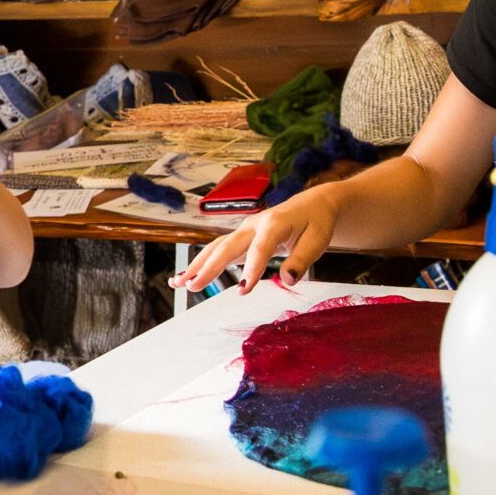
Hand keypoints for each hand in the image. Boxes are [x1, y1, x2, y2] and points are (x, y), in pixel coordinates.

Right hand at [170, 186, 351, 294]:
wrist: (313, 204)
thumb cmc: (316, 222)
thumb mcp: (318, 240)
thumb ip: (302, 260)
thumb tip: (288, 280)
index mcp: (274, 223)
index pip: (260, 248)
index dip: (252, 269)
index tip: (243, 290)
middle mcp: (253, 225)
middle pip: (226, 247)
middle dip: (208, 268)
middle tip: (192, 287)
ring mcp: (244, 230)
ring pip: (216, 247)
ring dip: (196, 265)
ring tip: (177, 283)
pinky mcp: (241, 238)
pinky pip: (218, 250)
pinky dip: (201, 263)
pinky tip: (185, 277)